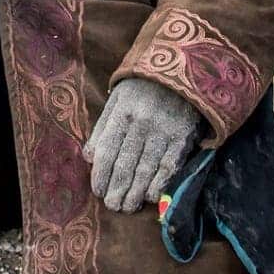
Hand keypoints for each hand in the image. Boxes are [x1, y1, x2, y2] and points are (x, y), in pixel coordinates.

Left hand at [83, 78, 201, 213]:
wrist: (183, 66)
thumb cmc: (144, 86)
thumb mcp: (118, 98)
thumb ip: (103, 127)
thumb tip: (89, 157)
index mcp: (122, 112)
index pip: (107, 150)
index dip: (100, 175)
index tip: (98, 191)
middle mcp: (142, 123)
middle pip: (125, 164)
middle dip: (116, 190)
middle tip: (112, 207)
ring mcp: (164, 131)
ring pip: (146, 170)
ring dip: (135, 193)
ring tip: (127, 207)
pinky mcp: (183, 137)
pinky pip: (169, 166)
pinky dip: (159, 184)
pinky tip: (151, 197)